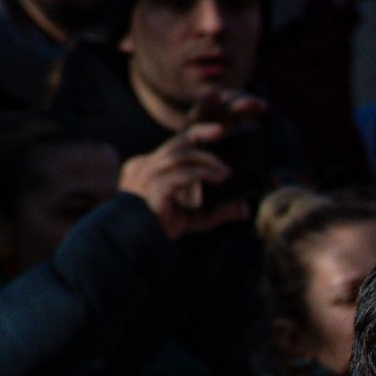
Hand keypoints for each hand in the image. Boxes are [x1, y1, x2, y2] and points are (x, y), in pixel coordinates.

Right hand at [119, 96, 264, 239]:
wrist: (131, 245)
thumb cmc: (157, 230)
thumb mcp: (191, 218)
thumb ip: (215, 212)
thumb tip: (244, 210)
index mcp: (148, 168)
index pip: (173, 146)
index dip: (194, 135)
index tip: (217, 132)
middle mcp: (144, 166)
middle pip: (175, 142)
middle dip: (200, 132)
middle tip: (221, 131)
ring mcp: (147, 174)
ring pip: (180, 154)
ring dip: (207, 160)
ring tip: (226, 172)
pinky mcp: (154, 186)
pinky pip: (183, 173)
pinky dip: (204, 174)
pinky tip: (219, 179)